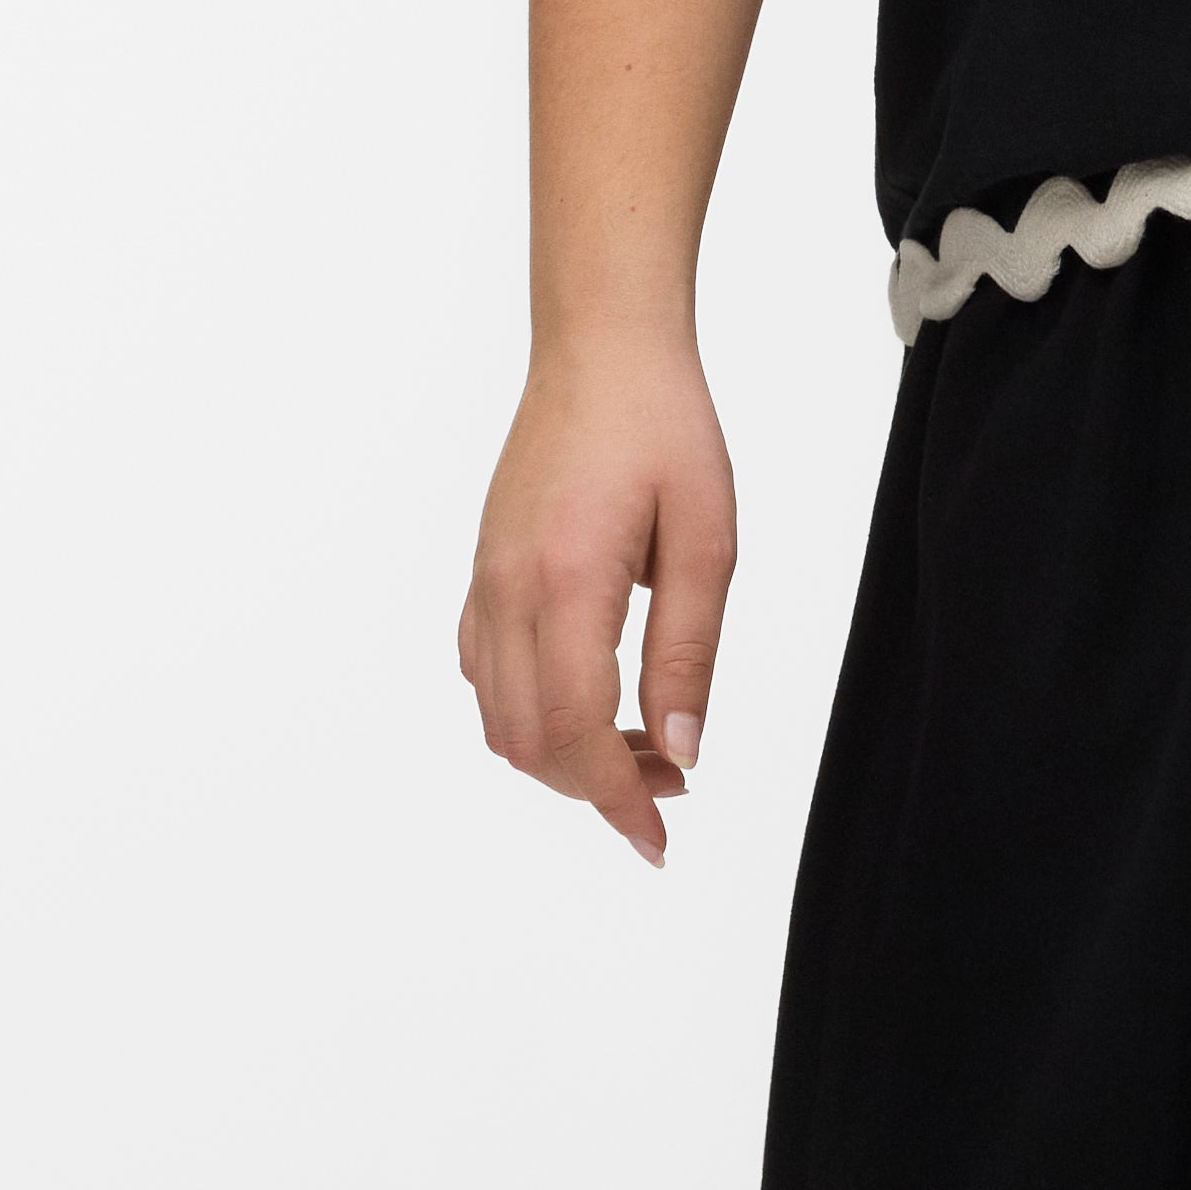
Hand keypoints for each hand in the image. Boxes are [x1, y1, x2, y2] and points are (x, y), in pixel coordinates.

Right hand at [459, 330, 734, 865]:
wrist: (601, 350)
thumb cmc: (664, 429)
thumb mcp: (707, 542)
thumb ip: (689, 654)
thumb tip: (680, 749)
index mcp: (567, 582)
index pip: (576, 730)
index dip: (616, 799)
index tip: (658, 838)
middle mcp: (508, 591)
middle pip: (530, 742)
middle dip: (598, 786)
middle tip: (674, 780)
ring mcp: (485, 582)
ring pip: (501, 719)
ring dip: (565, 755)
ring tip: (643, 742)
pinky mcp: (483, 572)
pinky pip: (486, 673)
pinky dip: (531, 713)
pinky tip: (591, 698)